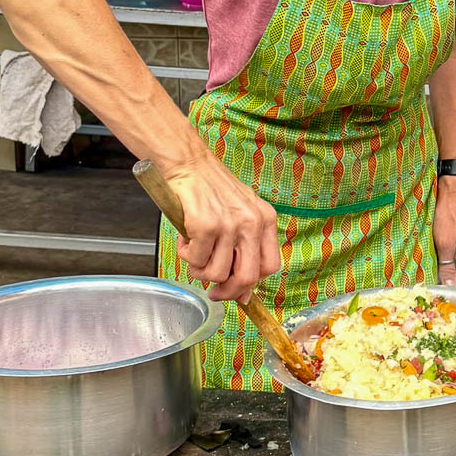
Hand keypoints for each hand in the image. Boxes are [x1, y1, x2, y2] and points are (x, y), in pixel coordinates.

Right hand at [163, 151, 280, 301]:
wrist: (189, 163)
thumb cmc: (212, 189)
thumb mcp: (241, 213)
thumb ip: (246, 249)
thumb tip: (244, 293)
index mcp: (266, 220)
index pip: (270, 267)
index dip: (251, 284)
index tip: (237, 290)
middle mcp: (252, 223)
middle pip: (247, 277)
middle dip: (227, 291)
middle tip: (214, 291)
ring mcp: (229, 225)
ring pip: (217, 273)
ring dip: (200, 270)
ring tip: (194, 252)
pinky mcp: (205, 226)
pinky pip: (195, 260)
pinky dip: (186, 255)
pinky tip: (186, 239)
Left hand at [433, 175, 455, 287]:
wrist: (452, 195)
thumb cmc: (448, 218)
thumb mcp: (444, 246)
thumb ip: (447, 268)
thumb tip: (450, 287)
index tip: (447, 305)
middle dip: (454, 290)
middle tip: (438, 298)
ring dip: (450, 278)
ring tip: (436, 286)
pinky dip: (449, 267)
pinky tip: (438, 268)